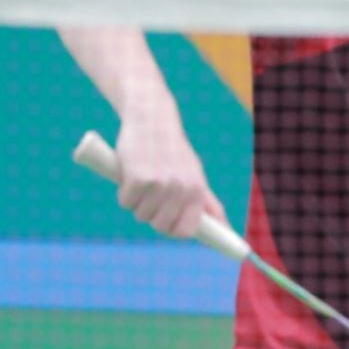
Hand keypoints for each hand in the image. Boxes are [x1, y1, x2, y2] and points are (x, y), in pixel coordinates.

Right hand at [114, 114, 226, 237]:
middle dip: (151, 215)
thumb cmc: (173, 150)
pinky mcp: (137, 179)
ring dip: (137, 203)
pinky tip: (131, 175)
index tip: (165, 222)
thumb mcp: (195, 174)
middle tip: (151, 195)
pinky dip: (124, 193)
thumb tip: (224, 227)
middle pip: (160, 225)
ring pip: (140, 215)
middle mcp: (181, 189)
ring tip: (143, 181)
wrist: (152, 119)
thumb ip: (207, 202)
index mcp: (197, 189)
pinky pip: (125, 202)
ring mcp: (159, 185)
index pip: (186, 230)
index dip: (172, 229)